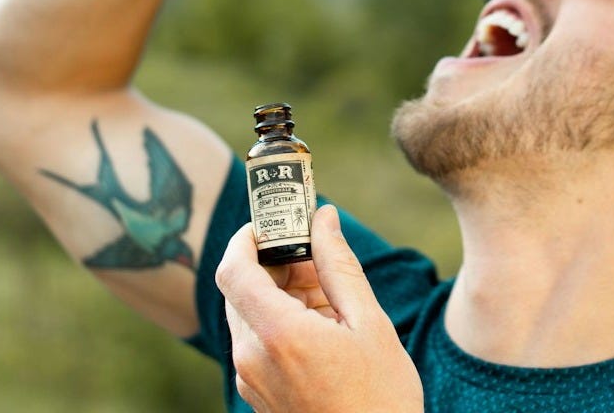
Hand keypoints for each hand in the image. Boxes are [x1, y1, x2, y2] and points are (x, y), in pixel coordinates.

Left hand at [216, 205, 423, 412]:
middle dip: (272, 264)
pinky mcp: (258, 394)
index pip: (233, 268)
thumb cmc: (380, 397)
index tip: (272, 222)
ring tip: (329, 297)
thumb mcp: (369, 322)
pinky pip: (257, 342)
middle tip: (314, 256)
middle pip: (241, 289)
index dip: (245, 237)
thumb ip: (338, 265)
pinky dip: (280, 321)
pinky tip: (322, 327)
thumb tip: (323, 218)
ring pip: (249, 314)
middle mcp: (252, 358)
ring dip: (279, 294)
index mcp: (277, 334)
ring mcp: (251, 380)